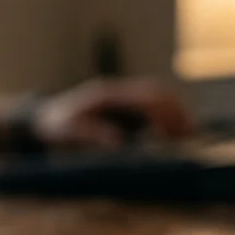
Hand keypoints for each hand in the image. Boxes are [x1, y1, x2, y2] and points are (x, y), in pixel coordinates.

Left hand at [31, 78, 194, 148]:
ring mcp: (123, 98)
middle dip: (177, 112)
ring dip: (176, 114)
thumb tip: (118, 143)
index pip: (145, 97)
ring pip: (159, 97)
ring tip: (190, 136)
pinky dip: (167, 118)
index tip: (172, 133)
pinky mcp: (125, 108)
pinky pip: (153, 107)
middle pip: (158, 93)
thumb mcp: (66, 131)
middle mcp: (118, 92)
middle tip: (191, 135)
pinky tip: (175, 136)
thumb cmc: (55, 126)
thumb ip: (90, 135)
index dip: (163, 114)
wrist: (43, 118)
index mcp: (107, 94)